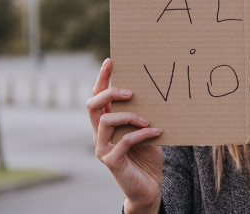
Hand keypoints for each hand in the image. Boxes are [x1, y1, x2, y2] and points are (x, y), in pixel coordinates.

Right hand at [87, 58, 163, 213]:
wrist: (149, 188)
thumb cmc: (147, 157)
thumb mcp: (145, 130)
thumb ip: (142, 114)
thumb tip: (154, 91)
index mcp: (106, 123)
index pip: (97, 97)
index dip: (102, 78)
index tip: (111, 61)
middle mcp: (100, 134)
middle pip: (93, 105)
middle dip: (110, 92)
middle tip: (131, 92)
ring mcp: (103, 148)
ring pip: (105, 120)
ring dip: (128, 116)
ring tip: (147, 119)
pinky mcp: (112, 161)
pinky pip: (123, 141)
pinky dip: (141, 134)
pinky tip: (156, 132)